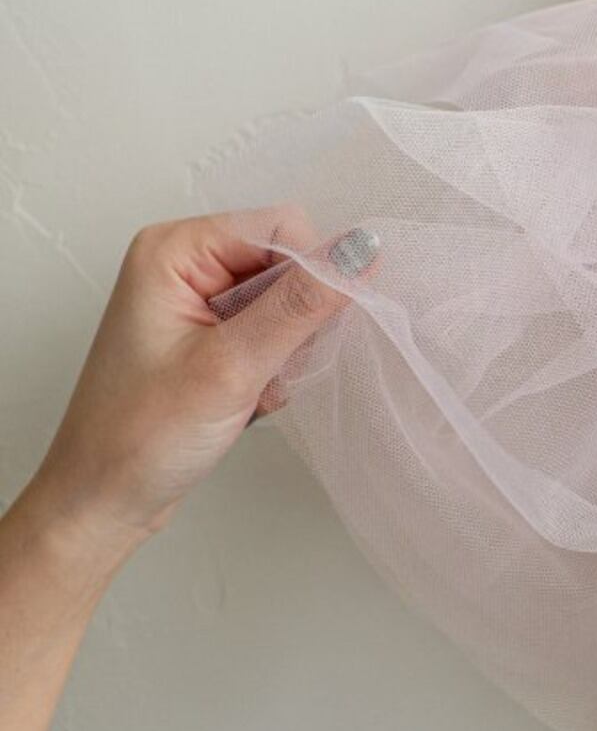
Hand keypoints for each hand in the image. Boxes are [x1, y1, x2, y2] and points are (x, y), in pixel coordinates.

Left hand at [19, 207, 377, 553]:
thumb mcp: (232, 366)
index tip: (310, 332)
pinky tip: (250, 397)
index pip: (281, 228)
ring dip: (289, 349)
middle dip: (297, 320)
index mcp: (174, 250)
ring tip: (253, 388)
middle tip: (269, 368)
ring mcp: (197, 301)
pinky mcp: (211, 334)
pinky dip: (277, 366)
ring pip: (287, 301)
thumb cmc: (139, 438)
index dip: (312, 274)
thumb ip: (301, 304)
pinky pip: (274, 331)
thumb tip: (359, 251)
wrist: (103, 502)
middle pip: (286, 263)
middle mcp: (184, 264)